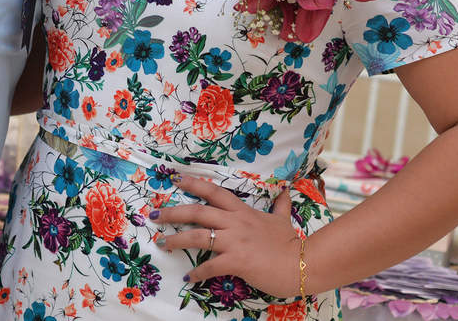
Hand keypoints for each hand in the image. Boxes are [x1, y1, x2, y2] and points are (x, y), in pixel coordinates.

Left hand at [150, 174, 302, 297]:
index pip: (214, 191)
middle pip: (197, 212)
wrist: (303, 264)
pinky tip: (189, 278)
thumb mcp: (282, 219)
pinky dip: (198, 273)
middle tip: (154, 215)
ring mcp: (235, 241)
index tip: (175, 179)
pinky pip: (211, 266)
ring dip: (176, 240)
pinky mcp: (237, 261)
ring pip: (198, 236)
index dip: (193, 184)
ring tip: (162, 243)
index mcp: (242, 211)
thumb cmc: (290, 243)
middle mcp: (235, 222)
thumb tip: (285, 189)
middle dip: (173, 212)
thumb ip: (280, 204)